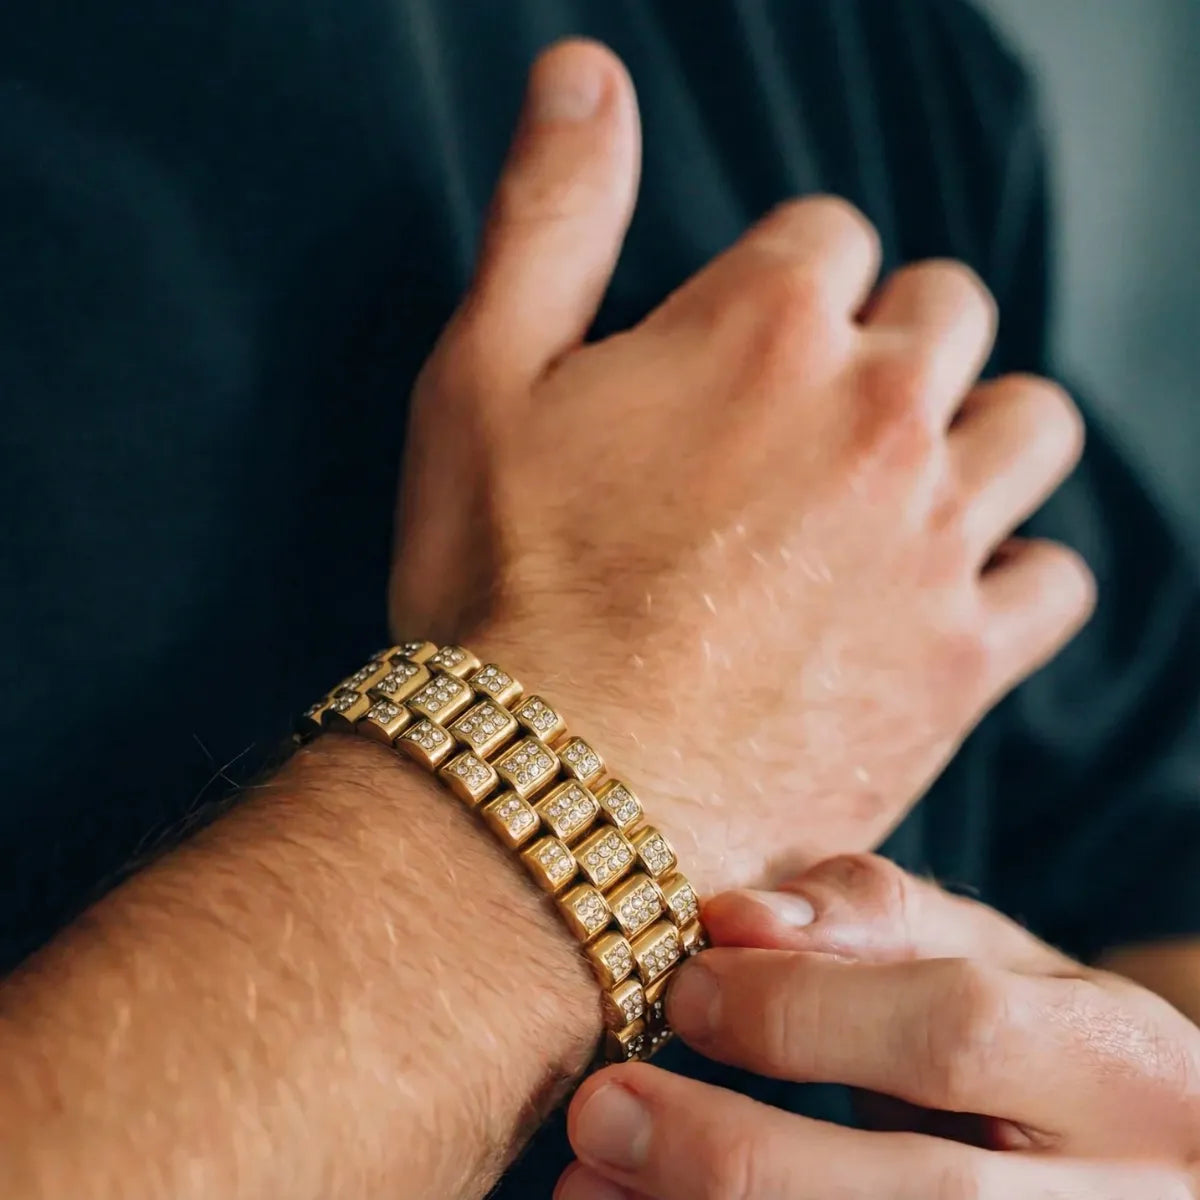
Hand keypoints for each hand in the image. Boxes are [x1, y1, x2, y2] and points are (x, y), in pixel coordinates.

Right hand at [389, 41, 1093, 892]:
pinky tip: (946, 591)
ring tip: (894, 489)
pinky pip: (1053, 580)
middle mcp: (875, 412)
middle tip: (809, 424)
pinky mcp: (958, 662)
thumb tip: (583, 70)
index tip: (735, 357)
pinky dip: (1014, 573)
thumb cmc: (500, 586)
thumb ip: (552, 213)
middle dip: (888, 343)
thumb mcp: (481, 377)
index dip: (779, 288)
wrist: (555, 791)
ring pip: (1030, 426)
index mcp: (766, 326)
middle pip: (946, 311)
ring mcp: (930, 539)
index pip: (828, 236)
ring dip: (973, 434)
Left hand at [557, 853, 1199, 1197]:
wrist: (1145, 1159)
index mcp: (1118, 1068)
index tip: (686, 987)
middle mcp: (1121, 1199)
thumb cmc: (1038, 1031)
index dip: (806, 1010)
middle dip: (737, 1159)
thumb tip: (735, 916)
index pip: (957, 1031)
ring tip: (589, 1188)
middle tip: (601, 1112)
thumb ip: (873, 918)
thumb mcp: (990, 954)